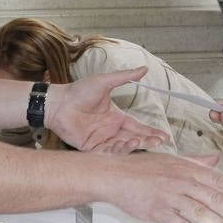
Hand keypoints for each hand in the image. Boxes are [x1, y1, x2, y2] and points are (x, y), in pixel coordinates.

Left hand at [45, 66, 167, 151]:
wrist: (58, 103)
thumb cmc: (79, 91)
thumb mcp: (105, 82)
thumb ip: (125, 77)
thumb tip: (144, 68)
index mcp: (116, 117)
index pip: (138, 126)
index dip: (151, 132)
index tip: (164, 137)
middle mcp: (110, 130)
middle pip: (134, 139)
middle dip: (147, 141)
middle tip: (157, 142)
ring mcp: (101, 139)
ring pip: (122, 148)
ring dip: (132, 146)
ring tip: (138, 141)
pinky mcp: (91, 148)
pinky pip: (107, 154)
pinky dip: (117, 152)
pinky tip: (123, 146)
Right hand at [99, 151, 222, 222]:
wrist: (115, 175)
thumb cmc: (142, 167)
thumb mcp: (172, 159)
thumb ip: (196, 161)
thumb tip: (215, 159)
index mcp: (187, 168)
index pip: (218, 180)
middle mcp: (182, 181)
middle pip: (213, 196)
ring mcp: (170, 197)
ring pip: (200, 211)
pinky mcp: (159, 212)